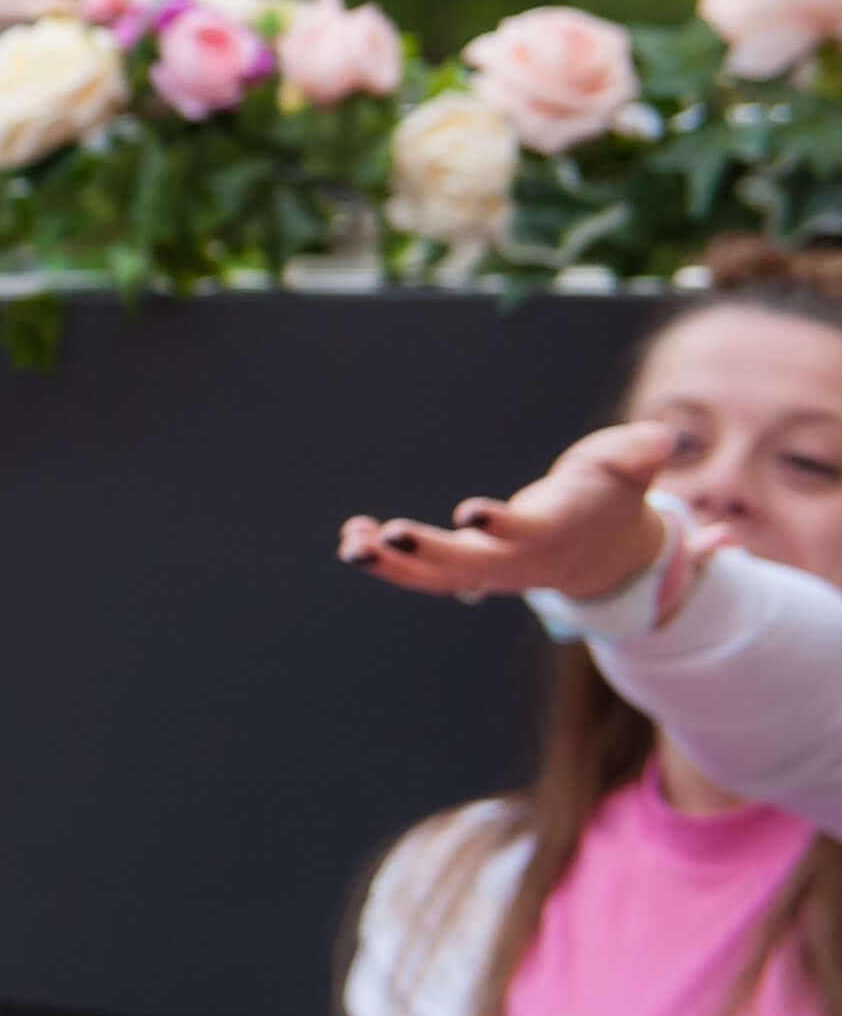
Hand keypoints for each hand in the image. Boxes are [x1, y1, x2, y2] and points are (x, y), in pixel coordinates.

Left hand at [337, 421, 686, 603]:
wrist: (605, 550)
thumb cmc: (611, 494)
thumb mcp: (629, 466)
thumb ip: (639, 453)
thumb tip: (663, 438)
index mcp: (557, 532)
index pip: (528, 533)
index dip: (502, 525)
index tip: (470, 511)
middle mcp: (518, 559)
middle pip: (471, 565)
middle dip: (429, 553)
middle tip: (391, 535)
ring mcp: (491, 570)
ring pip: (436, 577)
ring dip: (392, 565)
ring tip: (352, 545)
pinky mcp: (469, 568)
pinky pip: (422, 573)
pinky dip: (387, 561)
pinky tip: (352, 538)